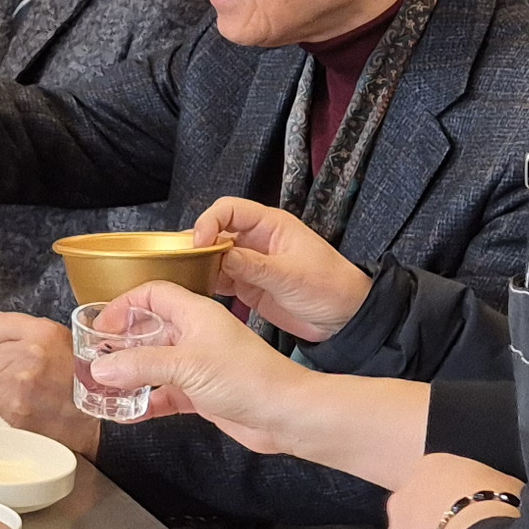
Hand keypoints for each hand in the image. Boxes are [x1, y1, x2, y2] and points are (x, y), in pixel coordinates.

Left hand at [0, 312, 99, 455]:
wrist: (95, 423)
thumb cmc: (84, 383)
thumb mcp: (61, 340)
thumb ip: (20, 326)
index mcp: (44, 335)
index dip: (10, 342)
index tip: (23, 352)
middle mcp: (31, 357)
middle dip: (6, 369)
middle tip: (34, 379)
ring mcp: (19, 387)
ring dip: (8, 393)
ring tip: (35, 396)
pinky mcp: (12, 413)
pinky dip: (10, 412)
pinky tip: (31, 411)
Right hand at [86, 283, 433, 483]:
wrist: (285, 414)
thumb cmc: (248, 377)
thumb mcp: (188, 366)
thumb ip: (142, 365)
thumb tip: (101, 369)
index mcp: (196, 313)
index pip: (153, 294)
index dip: (124, 306)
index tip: (101, 327)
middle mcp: (196, 335)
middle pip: (150, 330)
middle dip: (122, 343)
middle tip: (94, 358)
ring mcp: (199, 365)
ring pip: (155, 365)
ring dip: (130, 375)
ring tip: (102, 388)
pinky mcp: (203, 393)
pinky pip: (166, 394)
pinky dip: (147, 401)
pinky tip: (127, 412)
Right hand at [192, 199, 375, 340]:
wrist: (344, 318)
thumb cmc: (331, 287)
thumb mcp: (291, 276)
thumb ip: (254, 266)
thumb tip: (220, 255)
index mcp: (270, 225)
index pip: (229, 210)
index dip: (209, 222)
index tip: (199, 242)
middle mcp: (256, 240)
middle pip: (215, 231)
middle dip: (197, 244)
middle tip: (184, 262)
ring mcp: (250, 263)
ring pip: (213, 256)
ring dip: (199, 265)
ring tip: (186, 278)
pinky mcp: (248, 285)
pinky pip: (219, 279)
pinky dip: (206, 283)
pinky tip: (198, 290)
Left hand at [382, 454, 521, 528]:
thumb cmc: (501, 512)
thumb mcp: (506, 486)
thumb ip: (488, 490)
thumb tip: (498, 501)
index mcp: (431, 468)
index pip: (437, 479)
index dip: (456, 500)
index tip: (474, 515)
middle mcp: (404, 498)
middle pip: (416, 512)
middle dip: (436, 527)